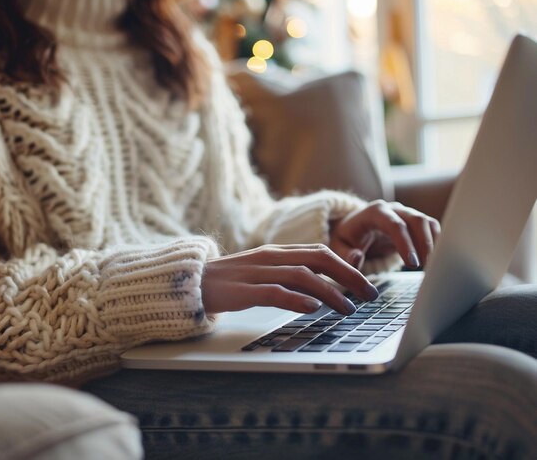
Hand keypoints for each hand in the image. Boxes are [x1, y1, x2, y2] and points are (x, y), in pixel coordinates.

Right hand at [202, 244, 379, 315]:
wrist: (191, 281)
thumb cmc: (231, 280)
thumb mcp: (264, 272)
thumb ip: (289, 275)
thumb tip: (321, 292)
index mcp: (278, 252)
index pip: (321, 252)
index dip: (348, 267)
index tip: (366, 284)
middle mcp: (272, 257)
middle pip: (319, 259)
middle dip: (349, 277)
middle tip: (370, 295)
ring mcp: (257, 272)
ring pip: (302, 276)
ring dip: (330, 292)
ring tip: (348, 308)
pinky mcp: (243, 290)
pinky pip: (274, 292)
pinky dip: (296, 299)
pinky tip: (312, 309)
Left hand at [329, 200, 440, 270]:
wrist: (355, 229)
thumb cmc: (347, 239)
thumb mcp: (339, 247)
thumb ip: (346, 255)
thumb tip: (357, 258)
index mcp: (374, 212)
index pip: (394, 224)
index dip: (405, 243)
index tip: (412, 264)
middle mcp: (393, 209)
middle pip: (416, 220)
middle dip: (424, 244)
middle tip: (425, 267)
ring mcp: (406, 214)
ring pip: (427, 223)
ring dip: (433, 244)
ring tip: (431, 267)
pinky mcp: (415, 222)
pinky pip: (432, 228)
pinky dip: (436, 243)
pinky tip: (434, 260)